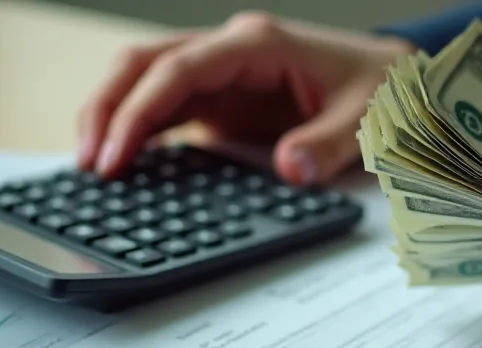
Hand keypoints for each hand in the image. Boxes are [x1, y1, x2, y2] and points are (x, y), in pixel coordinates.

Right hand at [77, 11, 414, 182]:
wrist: (391, 82)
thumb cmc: (377, 92)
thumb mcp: (362, 122)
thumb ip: (327, 146)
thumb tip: (289, 169)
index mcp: (257, 45)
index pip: (179, 68)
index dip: (140, 110)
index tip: (116, 153)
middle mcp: (230, 51)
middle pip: (145, 64)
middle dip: (109, 108)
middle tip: (90, 163)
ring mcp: (223, 72)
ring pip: (147, 81)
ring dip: (115, 117)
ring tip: (94, 167)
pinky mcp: (223, 97)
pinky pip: (167, 104)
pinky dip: (140, 130)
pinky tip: (124, 162)